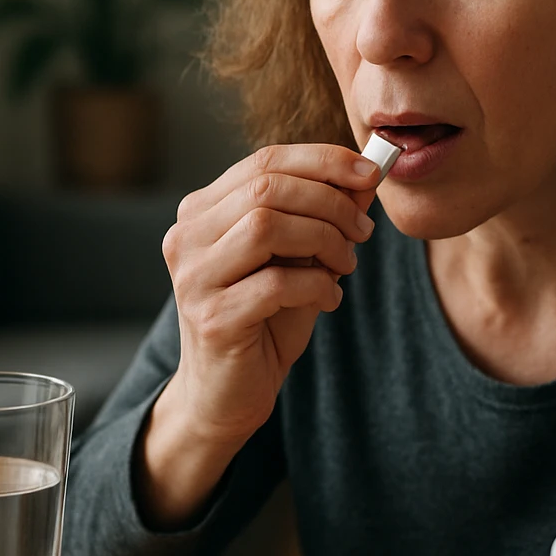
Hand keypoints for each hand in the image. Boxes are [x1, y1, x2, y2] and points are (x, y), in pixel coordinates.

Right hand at [163, 143, 381, 444]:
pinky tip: (328, 299)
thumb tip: (366, 177)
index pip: (263, 161)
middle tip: (363, 230)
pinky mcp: (212, 318)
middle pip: (267, 188)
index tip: (370, 173)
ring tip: (345, 265)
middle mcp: (186, 237)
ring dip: (325, 240)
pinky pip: (277, 283)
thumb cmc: (263, 321)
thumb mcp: (297, 258)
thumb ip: (323, 216)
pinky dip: (317, 285)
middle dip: (331, 203)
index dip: (323, 160)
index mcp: (201, 212)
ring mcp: (193, 278)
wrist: (226, 394)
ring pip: (267, 226)